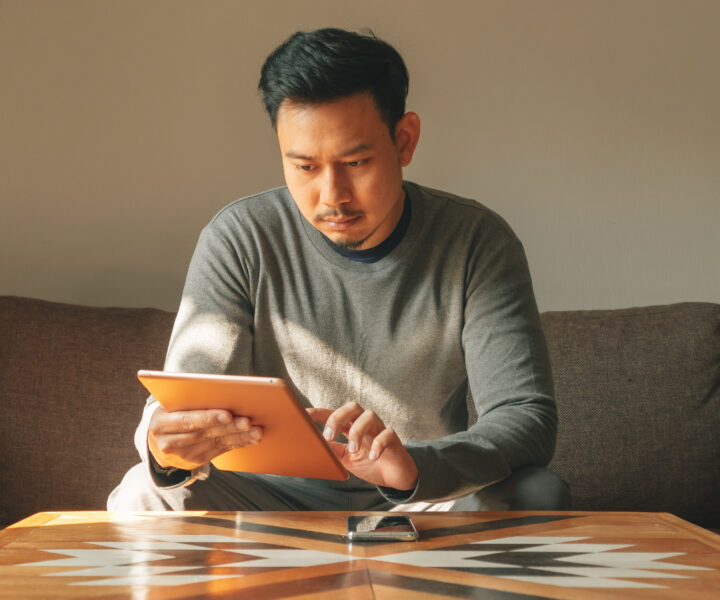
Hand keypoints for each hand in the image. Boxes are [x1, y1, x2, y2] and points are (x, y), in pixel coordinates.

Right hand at [148, 406, 262, 470]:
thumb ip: (188, 400)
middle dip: (229, 427)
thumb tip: (222, 392)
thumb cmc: (170, 413)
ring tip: (256, 431)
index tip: (228, 414)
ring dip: (238, 437)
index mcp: (161, 423)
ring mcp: (183, 455)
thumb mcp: (170, 406)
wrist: (158, 441)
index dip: (208, 418)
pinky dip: (238, 443)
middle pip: (204, 434)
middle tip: (248, 422)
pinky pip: (220, 451)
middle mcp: (169, 442)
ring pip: (215, 444)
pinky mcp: (196, 461)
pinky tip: (252, 438)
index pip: (186, 420)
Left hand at [307, 402, 417, 490]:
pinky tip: (372, 457)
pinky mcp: (393, 439)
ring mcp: (380, 429)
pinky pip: (386, 434)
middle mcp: (365, 423)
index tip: (304, 415)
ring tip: (353, 450)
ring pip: (369, 416)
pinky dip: (378, 444)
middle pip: (352, 407)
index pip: (333, 414)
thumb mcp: (346, 459)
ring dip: (357, 431)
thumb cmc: (369, 463)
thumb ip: (333, 451)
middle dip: (337, 418)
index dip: (318, 413)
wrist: (394, 477)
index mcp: (351, 426)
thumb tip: (314, 447)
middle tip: (328, 437)